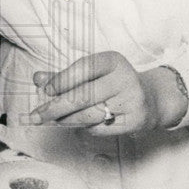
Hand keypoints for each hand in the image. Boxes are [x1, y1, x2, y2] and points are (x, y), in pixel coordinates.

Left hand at [27, 51, 187, 135]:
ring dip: (65, 120)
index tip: (45, 90)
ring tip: (52, 121)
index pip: (84, 68)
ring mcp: (132, 100)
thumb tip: (37, 78)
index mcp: (113, 61)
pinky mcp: (134, 120)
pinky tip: (78, 124)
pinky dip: (84, 127)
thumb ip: (65, 77)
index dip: (62, 80)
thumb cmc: (113, 84)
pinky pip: (100, 128)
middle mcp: (125, 78)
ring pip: (90, 114)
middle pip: (83, 95)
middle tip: (36, 116)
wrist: (152, 99)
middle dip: (55, 107)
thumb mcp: (93, 74)